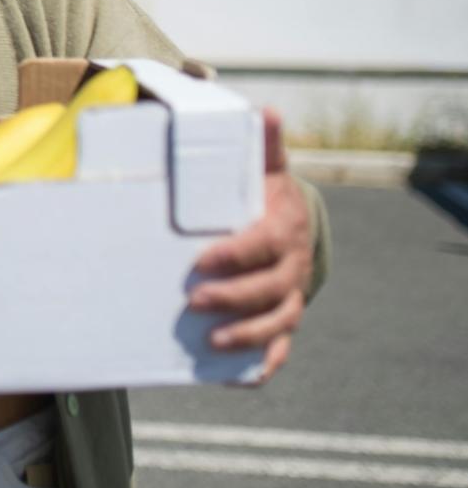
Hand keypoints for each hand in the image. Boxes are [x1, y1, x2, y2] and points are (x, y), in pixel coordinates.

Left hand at [188, 110, 312, 381]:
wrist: (288, 222)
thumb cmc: (262, 194)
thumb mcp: (264, 167)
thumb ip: (262, 145)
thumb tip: (267, 110)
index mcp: (284, 228)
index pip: (265, 245)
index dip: (236, 255)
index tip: (201, 259)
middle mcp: (292, 265)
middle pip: (271, 290)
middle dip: (234, 297)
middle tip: (193, 300)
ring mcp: (290, 296)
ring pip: (278, 323)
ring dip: (248, 335)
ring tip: (212, 340)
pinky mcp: (281, 318)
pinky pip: (280, 349)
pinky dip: (264, 365)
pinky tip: (237, 377)